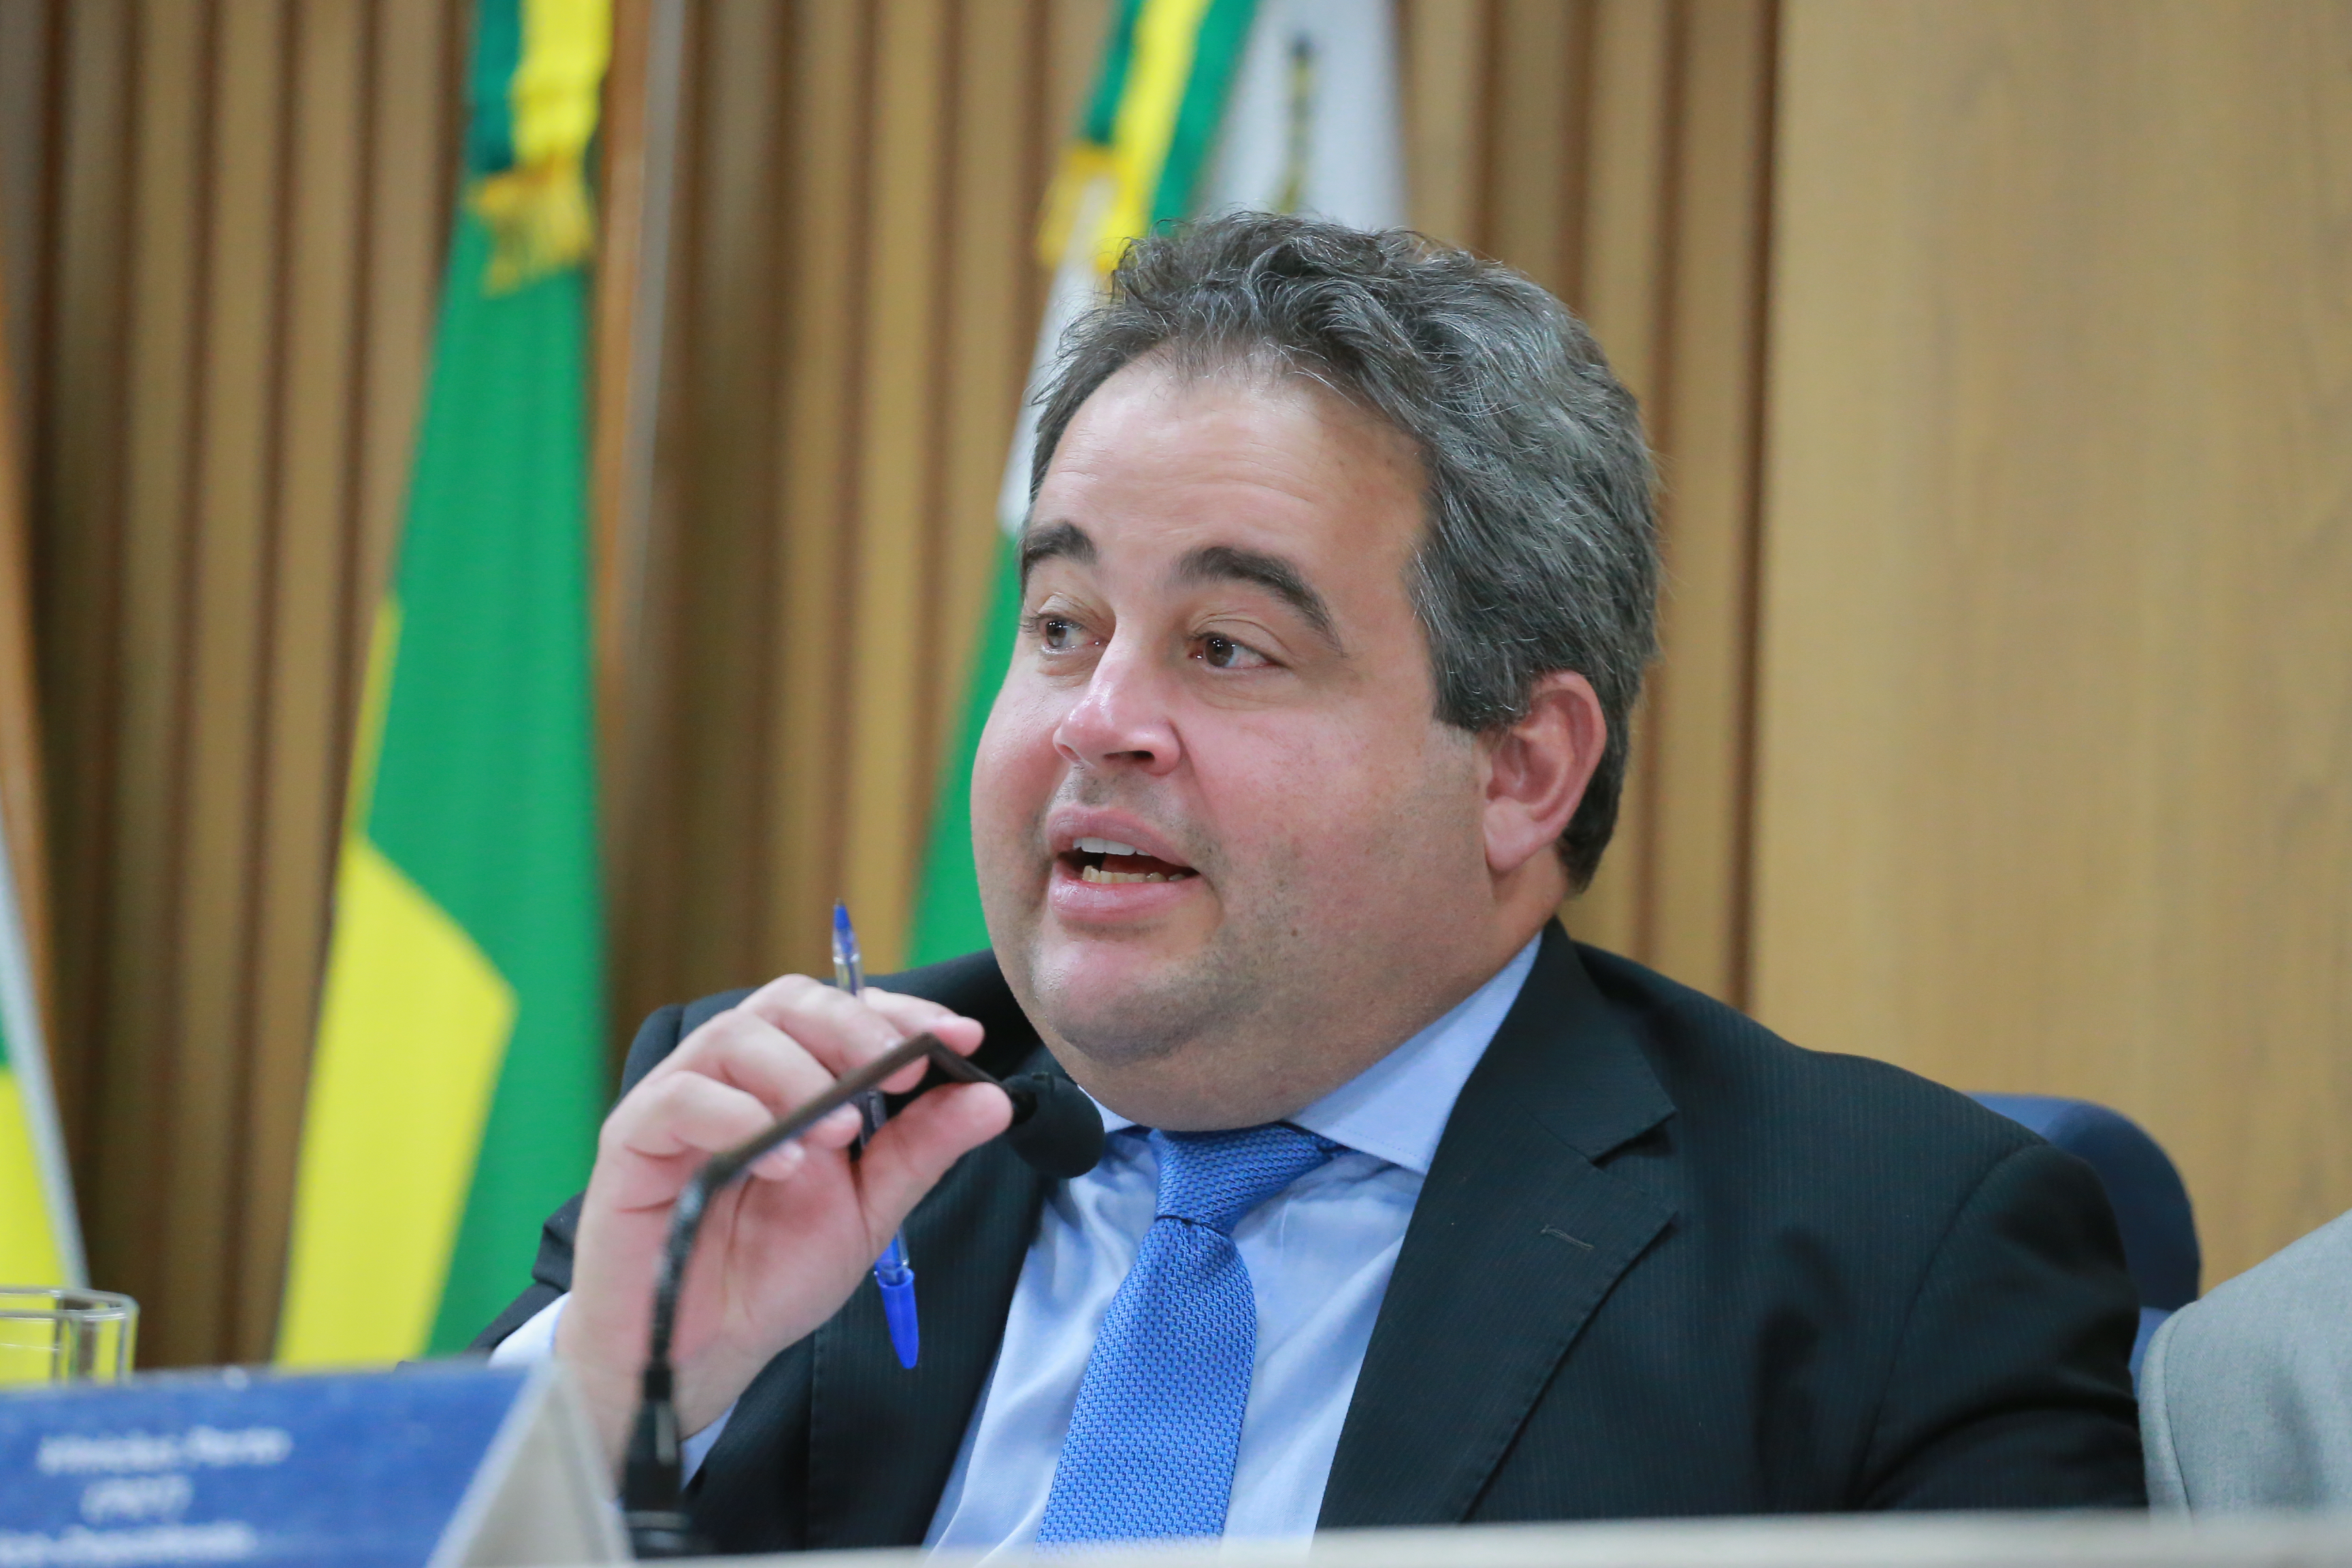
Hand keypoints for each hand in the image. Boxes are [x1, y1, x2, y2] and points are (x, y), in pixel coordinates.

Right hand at [553, 976, 1011, 1470]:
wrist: (699, 1355)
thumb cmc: (770, 1276)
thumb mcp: (867, 1211)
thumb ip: (921, 1151)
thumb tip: (992, 1101)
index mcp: (792, 1080)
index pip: (841, 1011)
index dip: (899, 1012)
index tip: (957, 1038)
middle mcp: (735, 1077)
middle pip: (786, 1002)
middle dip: (853, 1026)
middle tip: (899, 1071)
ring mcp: (680, 1101)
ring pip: (733, 1036)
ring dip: (798, 1075)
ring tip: (836, 1133)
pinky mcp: (633, 1140)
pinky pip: (678, 1098)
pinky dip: (734, 1117)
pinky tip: (778, 1163)